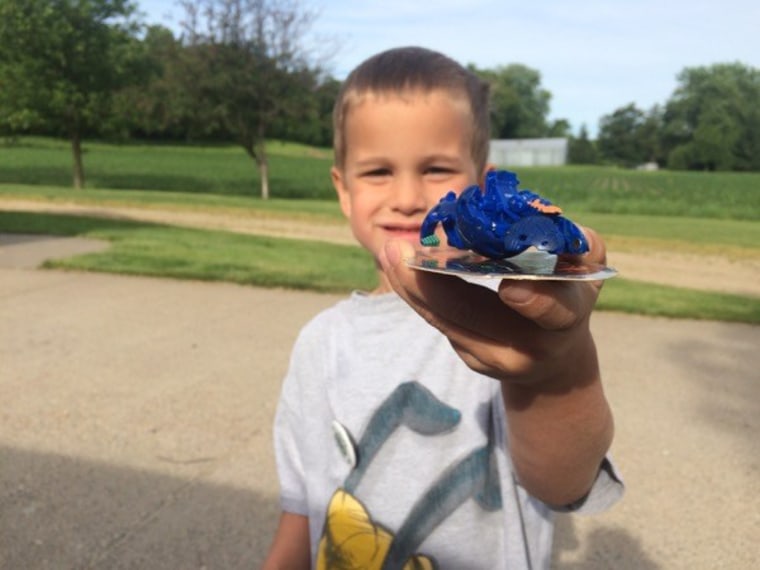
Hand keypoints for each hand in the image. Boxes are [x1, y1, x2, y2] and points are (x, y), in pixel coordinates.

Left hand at [379, 228, 606, 385]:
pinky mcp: (471, 359)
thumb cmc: (569, 294)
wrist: (553, 358)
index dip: (535, 301)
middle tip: (402, 248)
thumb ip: (577, 241)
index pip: (555, 312)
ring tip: (390, 252)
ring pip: (446, 321)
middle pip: (474, 317)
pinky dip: (417, 294)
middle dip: (434, 283)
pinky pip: (439, 322)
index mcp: (567, 320)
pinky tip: (398, 267)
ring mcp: (495, 359)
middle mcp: (530, 347)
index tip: (511, 285)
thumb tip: (534, 209)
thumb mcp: (587, 268)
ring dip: (412, 286)